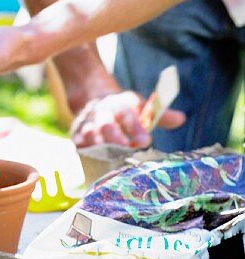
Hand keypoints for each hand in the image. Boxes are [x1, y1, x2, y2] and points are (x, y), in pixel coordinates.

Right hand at [69, 90, 185, 148]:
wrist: (94, 98)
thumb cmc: (125, 110)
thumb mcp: (141, 107)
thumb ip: (159, 115)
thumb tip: (182, 118)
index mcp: (121, 104)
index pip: (128, 113)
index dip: (136, 128)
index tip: (146, 141)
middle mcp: (103, 111)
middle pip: (106, 124)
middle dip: (115, 138)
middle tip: (126, 151)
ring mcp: (88, 122)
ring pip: (90, 133)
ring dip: (99, 147)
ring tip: (108, 159)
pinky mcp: (77, 133)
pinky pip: (78, 142)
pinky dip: (83, 150)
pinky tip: (89, 160)